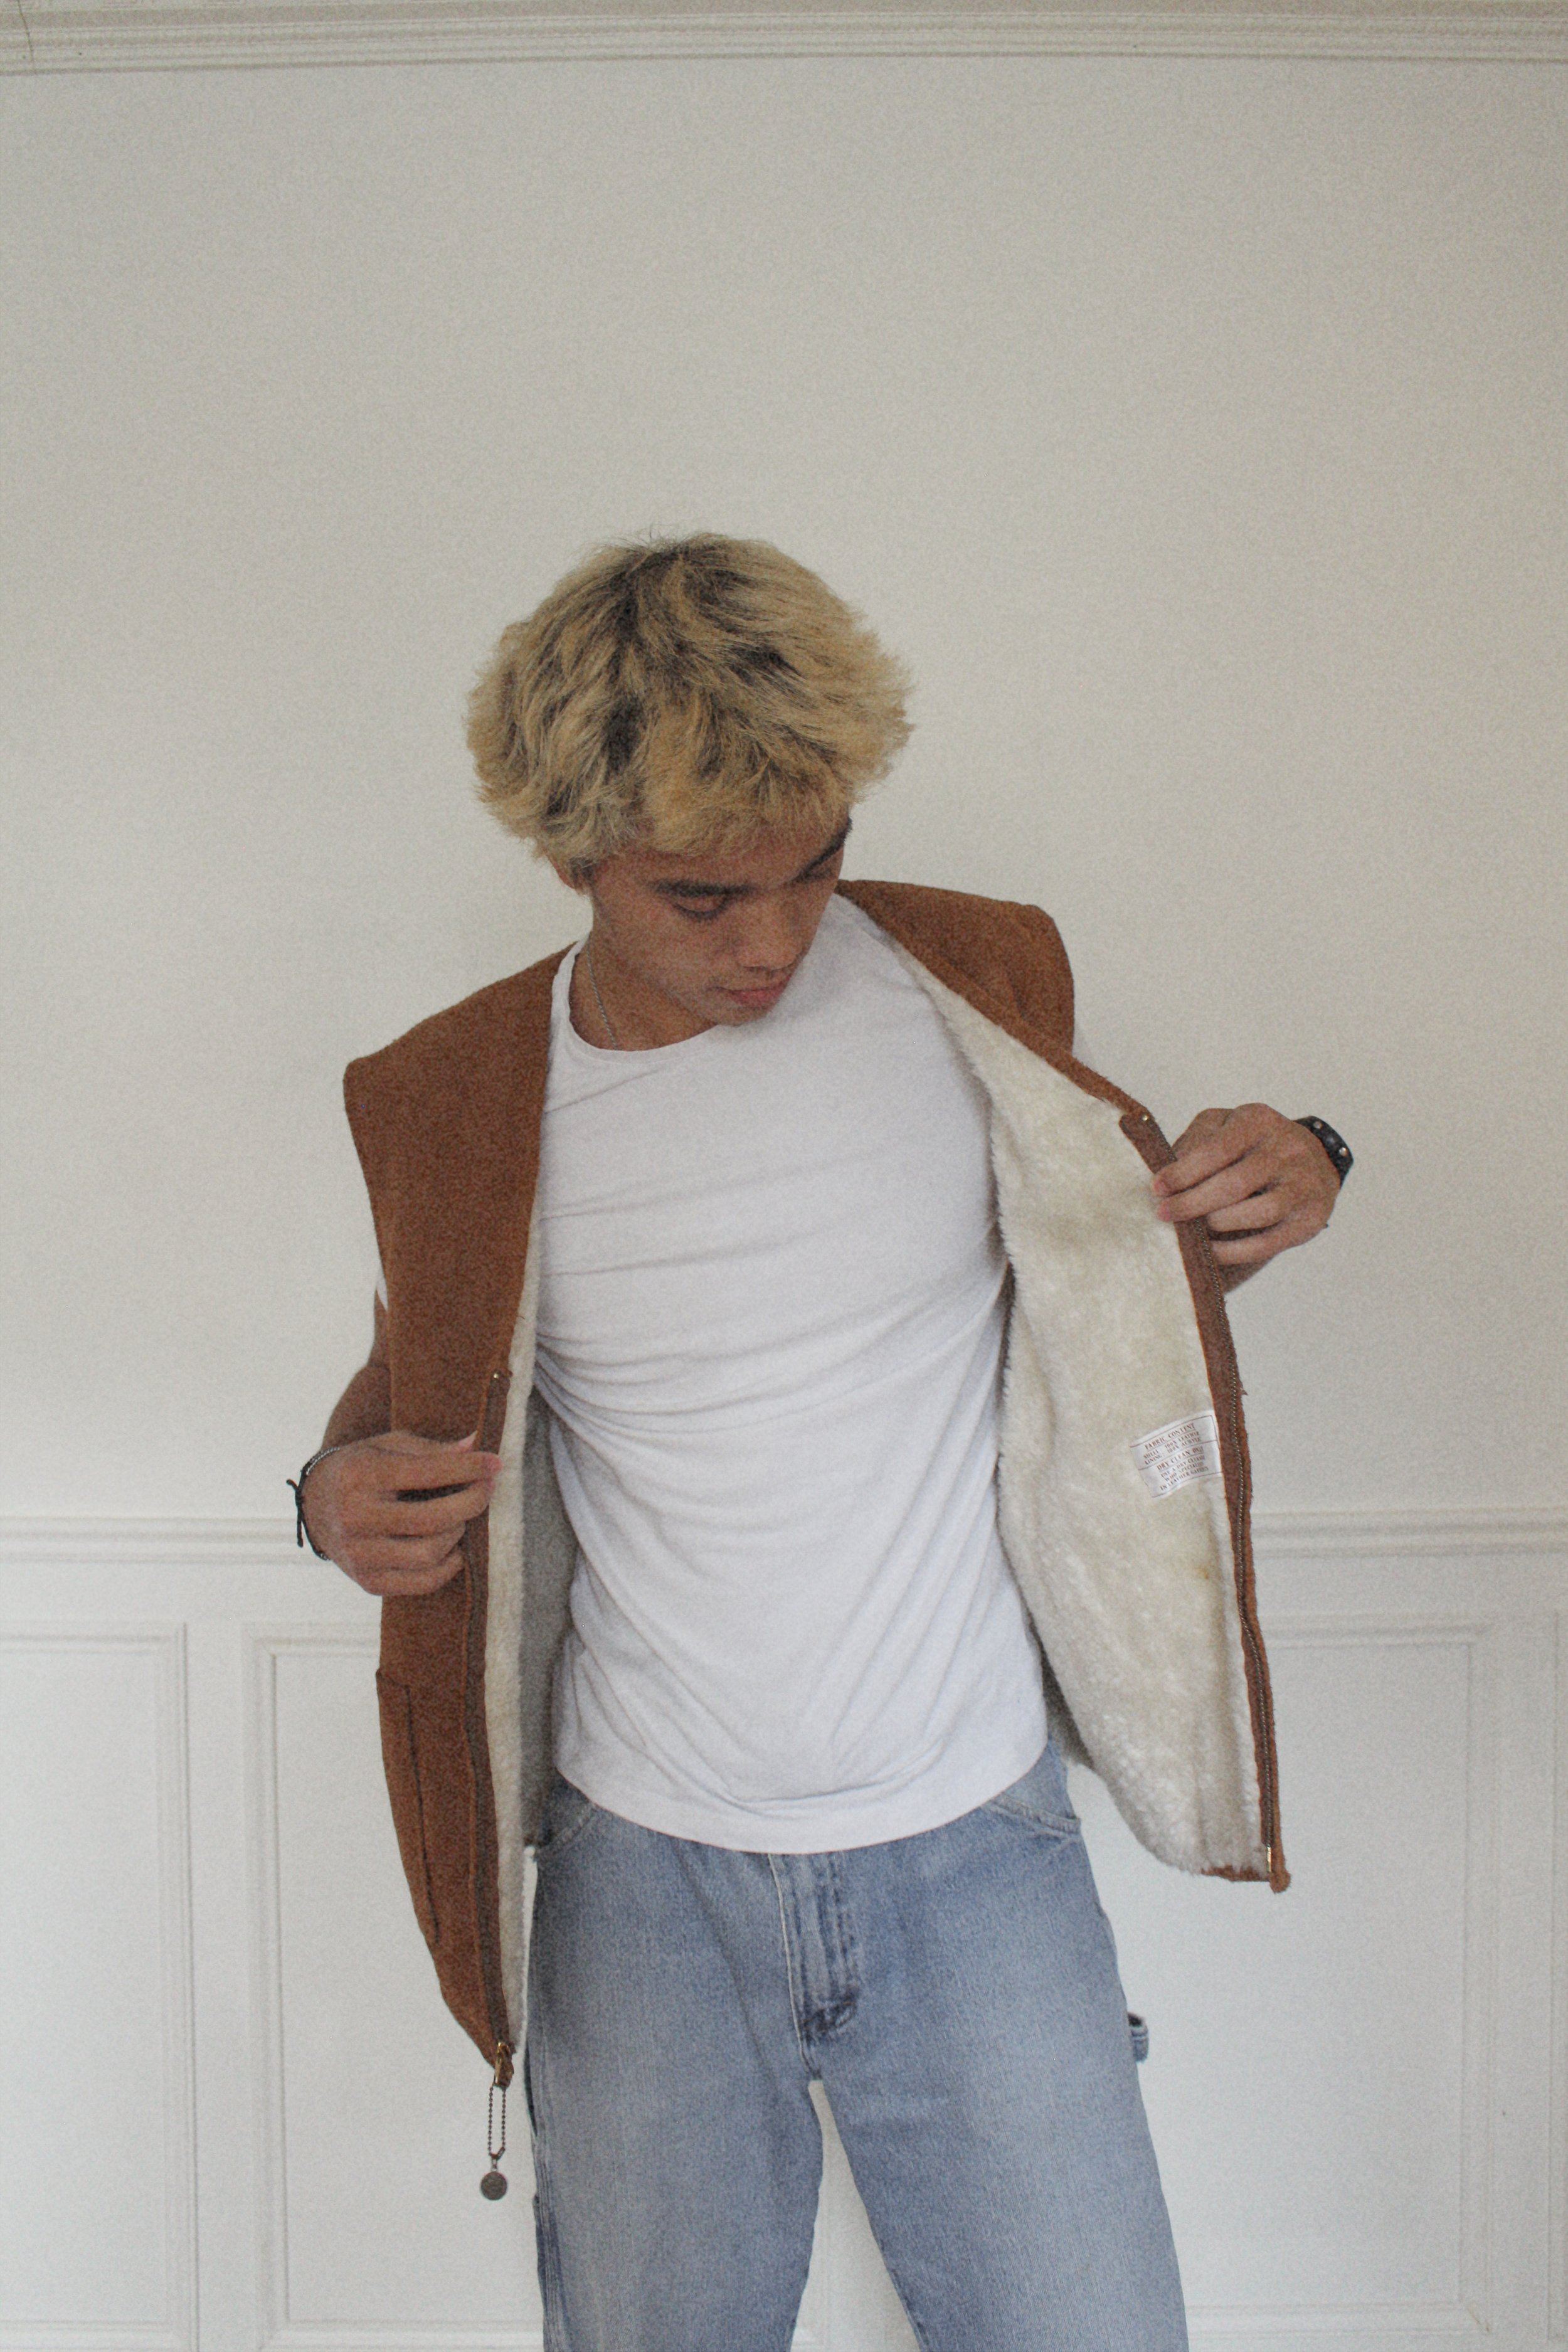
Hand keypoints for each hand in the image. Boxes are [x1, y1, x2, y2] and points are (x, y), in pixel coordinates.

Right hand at [302, 1431, 502, 1596]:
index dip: (468, 1469)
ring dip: (458, 1534)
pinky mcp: (367, 1581)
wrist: (315, 1505)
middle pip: (432, 1520)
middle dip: (471, 1503)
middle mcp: (354, 1517)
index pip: (426, 1473)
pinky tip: (452, 1547)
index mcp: (360, 1476)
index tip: (495, 1464)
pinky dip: (448, 1566)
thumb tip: (474, 1445)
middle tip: (486, 1490)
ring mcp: (359, 1554)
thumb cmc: (361, 1468)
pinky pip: (422, 1583)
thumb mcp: (388, 1447)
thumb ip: (431, 1449)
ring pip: (429, 1555)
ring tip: (461, 1517)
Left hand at [1152, 1104, 1341, 1286]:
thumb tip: (1166, 1172)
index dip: (1182, 1172)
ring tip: (1191, 1231)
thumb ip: (1196, 1142)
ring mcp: (1303, 1184)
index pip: (1216, 1149)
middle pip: (1235, 1184)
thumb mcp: (1225, 1127)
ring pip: (1258, 1213)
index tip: (1156, 1189)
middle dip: (1192, 1203)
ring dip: (1216, 1225)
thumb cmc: (1254, 1145)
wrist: (1314, 1160)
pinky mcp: (1310, 1218)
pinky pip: (1269, 1243)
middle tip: (1164, 1214)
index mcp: (1259, 1120)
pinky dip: (1235, 1252)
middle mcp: (1287, 1148)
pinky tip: (1211, 1251)